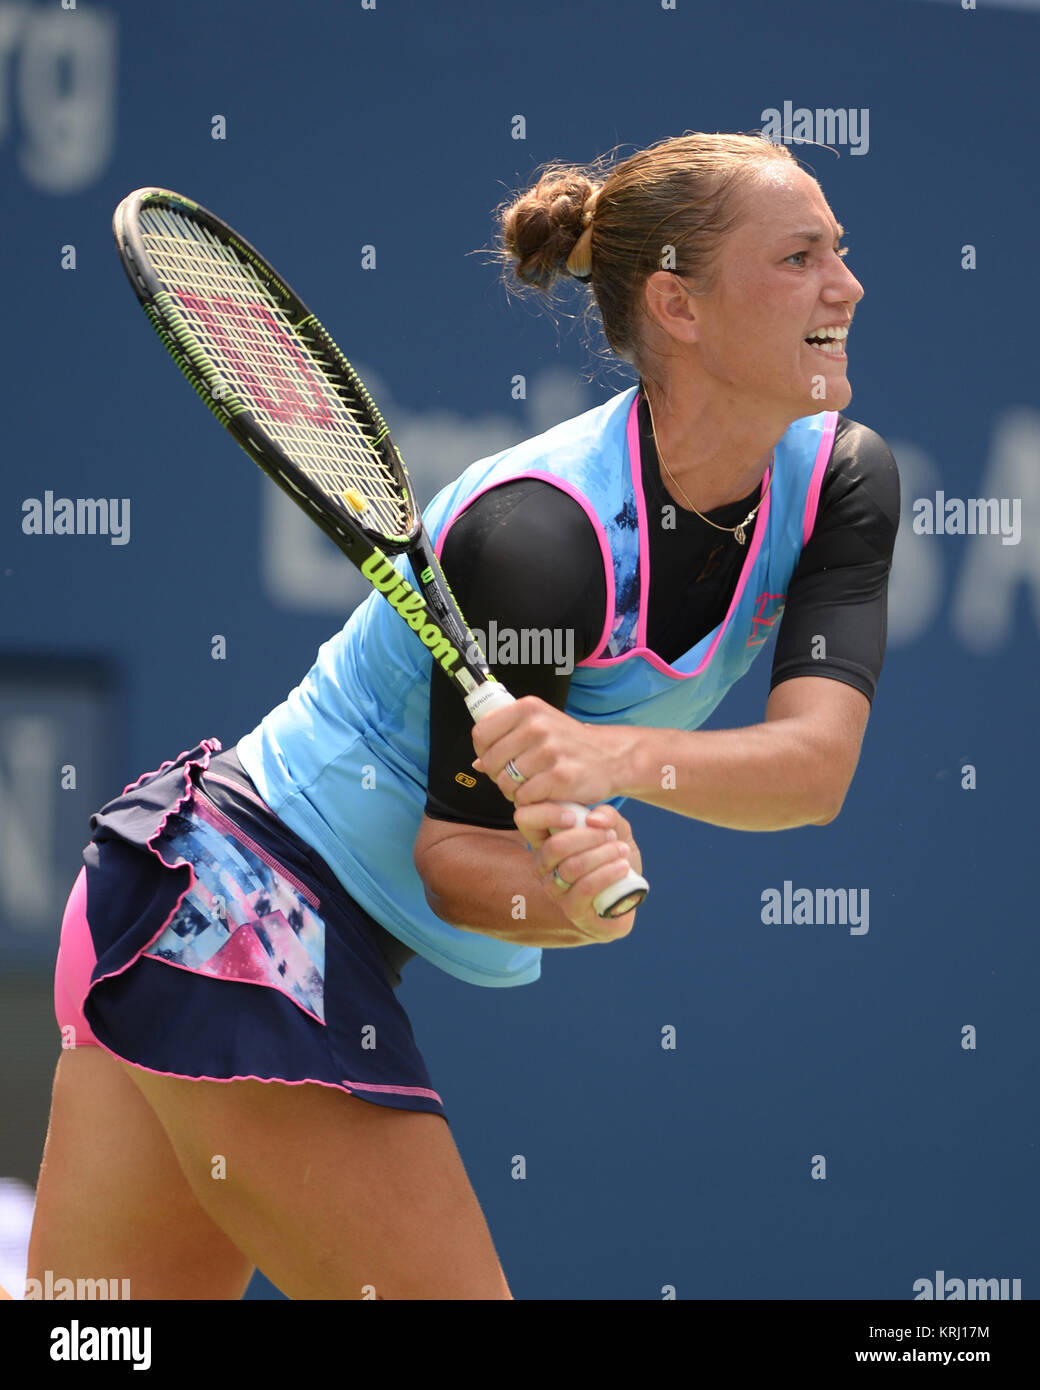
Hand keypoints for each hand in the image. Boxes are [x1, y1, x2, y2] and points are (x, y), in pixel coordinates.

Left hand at [471, 695, 630, 807]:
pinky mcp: (560, 776)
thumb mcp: (540, 726)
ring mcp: (549, 751)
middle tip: (515, 779)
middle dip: (498, 776)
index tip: (496, 759)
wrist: (611, 757)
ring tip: (530, 786)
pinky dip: (529, 802)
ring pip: (505, 782)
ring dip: (513, 791)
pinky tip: (541, 795)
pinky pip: (524, 797)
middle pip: (490, 761)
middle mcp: (537, 726)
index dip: (483, 752)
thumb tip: (476, 762)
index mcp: (528, 708)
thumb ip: (507, 738)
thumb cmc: (571, 743)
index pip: (481, 733)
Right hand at [513, 801, 642, 942]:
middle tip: (611, 836)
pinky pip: (585, 888)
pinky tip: (622, 867)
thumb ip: (608, 816)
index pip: (525, 819)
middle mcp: (542, 865)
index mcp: (545, 839)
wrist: (627, 895)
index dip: (547, 813)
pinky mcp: (571, 909)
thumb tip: (594, 819)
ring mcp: (554, 890)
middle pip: (555, 846)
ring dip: (602, 855)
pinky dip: (607, 874)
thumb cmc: (614, 857)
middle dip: (589, 837)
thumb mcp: (616, 830)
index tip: (576, 816)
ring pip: (572, 867)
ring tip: (621, 850)